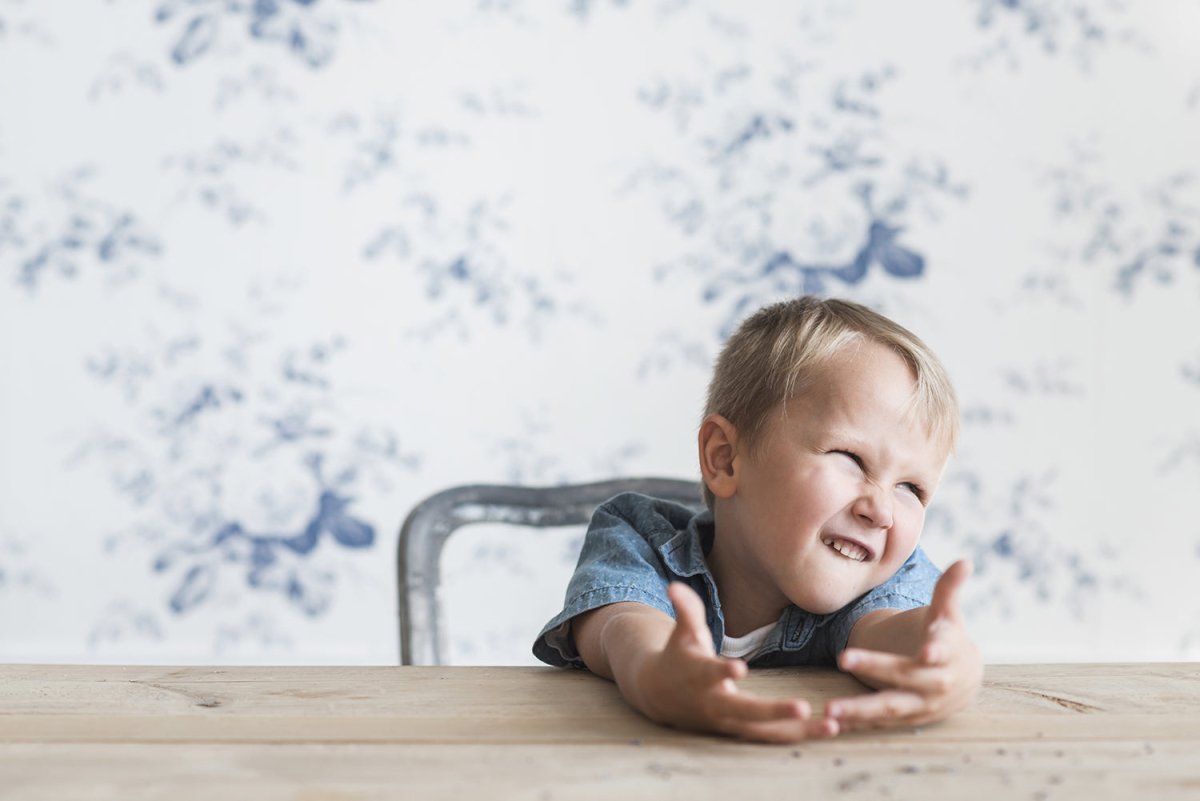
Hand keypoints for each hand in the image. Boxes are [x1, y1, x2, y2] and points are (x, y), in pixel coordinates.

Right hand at [635, 582, 838, 742]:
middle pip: (745, 712)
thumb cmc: (678, 656)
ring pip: (763, 732)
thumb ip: (685, 610)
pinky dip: (796, 736)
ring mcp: (727, 723)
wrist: (658, 696)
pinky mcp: (738, 732)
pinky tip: (828, 731)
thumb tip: (674, 585)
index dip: (724, 671)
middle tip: (802, 708)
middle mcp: (714, 704)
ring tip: (831, 728)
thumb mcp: (681, 633)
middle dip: (774, 712)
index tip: (739, 668)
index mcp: (699, 676)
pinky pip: (770, 738)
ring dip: (796, 731)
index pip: (712, 673)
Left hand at [826, 560, 982, 730]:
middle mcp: (937, 683)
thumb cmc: (950, 640)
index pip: (943, 650)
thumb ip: (949, 589)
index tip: (927, 651)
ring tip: (830, 710)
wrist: (964, 680)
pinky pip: (880, 724)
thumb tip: (965, 560)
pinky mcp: (908, 719)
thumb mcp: (950, 615)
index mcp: (949, 654)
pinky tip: (831, 725)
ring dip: (860, 711)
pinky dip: (858, 725)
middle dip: (876, 668)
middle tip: (844, 658)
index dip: (937, 650)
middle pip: (906, 677)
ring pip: (890, 709)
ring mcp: (922, 705)